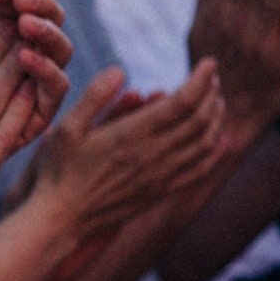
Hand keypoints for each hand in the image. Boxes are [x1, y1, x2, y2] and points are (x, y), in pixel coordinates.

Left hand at [0, 0, 73, 146]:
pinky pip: (57, 87)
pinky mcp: (38, 111)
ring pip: (60, 48)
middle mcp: (22, 46)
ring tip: (25, 23)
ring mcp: (34, 78)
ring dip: (48, 31)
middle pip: (50, 15)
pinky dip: (47, 68)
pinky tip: (25, 56)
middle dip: (38, 0)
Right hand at [23, 59, 225, 240]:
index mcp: (131, 136)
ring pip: (205, 143)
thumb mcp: (67, 127)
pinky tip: (219, 139)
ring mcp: (161, 177)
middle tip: (213, 77)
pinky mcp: (162, 192)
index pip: (182, 102)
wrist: (62, 218)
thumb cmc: (60, 169)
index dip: (201, 79)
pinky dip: (216, 151)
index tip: (209, 62)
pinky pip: (200, 170)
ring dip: (216, 118)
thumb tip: (122, 70)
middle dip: (212, 93)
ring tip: (216, 100)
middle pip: (200, 120)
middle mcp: (153, 156)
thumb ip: (95, 96)